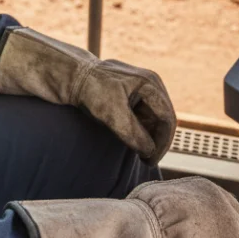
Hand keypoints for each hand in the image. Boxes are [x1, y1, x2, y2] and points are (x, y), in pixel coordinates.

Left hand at [0, 27, 175, 162]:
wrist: (71, 76)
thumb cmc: (92, 91)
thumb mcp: (114, 116)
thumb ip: (135, 135)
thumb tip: (148, 152)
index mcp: (151, 84)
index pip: (167, 119)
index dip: (162, 144)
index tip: (150, 160)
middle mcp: (150, 83)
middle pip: (163, 118)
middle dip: (157, 141)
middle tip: (146, 160)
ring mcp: (142, 86)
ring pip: (153, 118)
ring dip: (148, 136)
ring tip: (139, 152)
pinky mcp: (132, 92)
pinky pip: (142, 114)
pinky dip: (140, 128)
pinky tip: (132, 140)